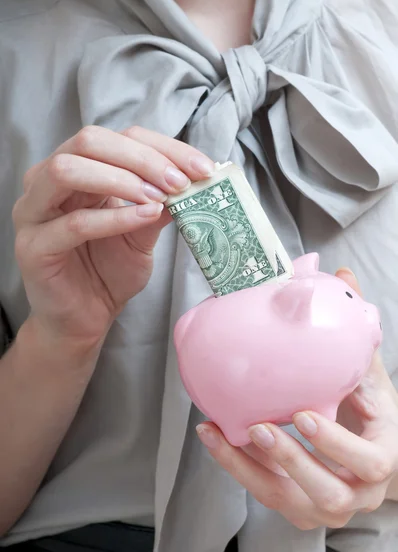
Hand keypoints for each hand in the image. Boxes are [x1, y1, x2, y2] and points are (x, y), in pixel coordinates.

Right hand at [13, 126, 213, 350]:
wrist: (85, 319)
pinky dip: (114, 217)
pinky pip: (74, 223)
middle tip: (179, 181)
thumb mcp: (143, 231)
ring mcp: (34, 212)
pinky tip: (145, 217)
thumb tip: (191, 179)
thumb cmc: (109, 271)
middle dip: (142, 158)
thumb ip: (158, 203)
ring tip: (160, 197)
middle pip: (89, 141)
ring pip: (69, 170)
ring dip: (122, 179)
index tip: (201, 167)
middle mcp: (47, 181)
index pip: (117, 137)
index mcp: (77, 169)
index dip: (162, 148)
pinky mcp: (33, 247)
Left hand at [196, 269, 397, 529]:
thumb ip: (355, 330)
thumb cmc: (368, 409)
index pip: (369, 459)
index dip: (336, 444)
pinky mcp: (299, 507)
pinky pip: (264, 492)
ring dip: (251, 468)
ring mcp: (328, 506)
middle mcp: (359, 490)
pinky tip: (212, 435)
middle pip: (328, 492)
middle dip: (291, 461)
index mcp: (382, 455)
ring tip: (222, 433)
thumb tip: (342, 275)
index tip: (304, 415)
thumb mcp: (368, 373)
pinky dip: (235, 466)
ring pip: (289, 500)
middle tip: (261, 427)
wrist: (369, 448)